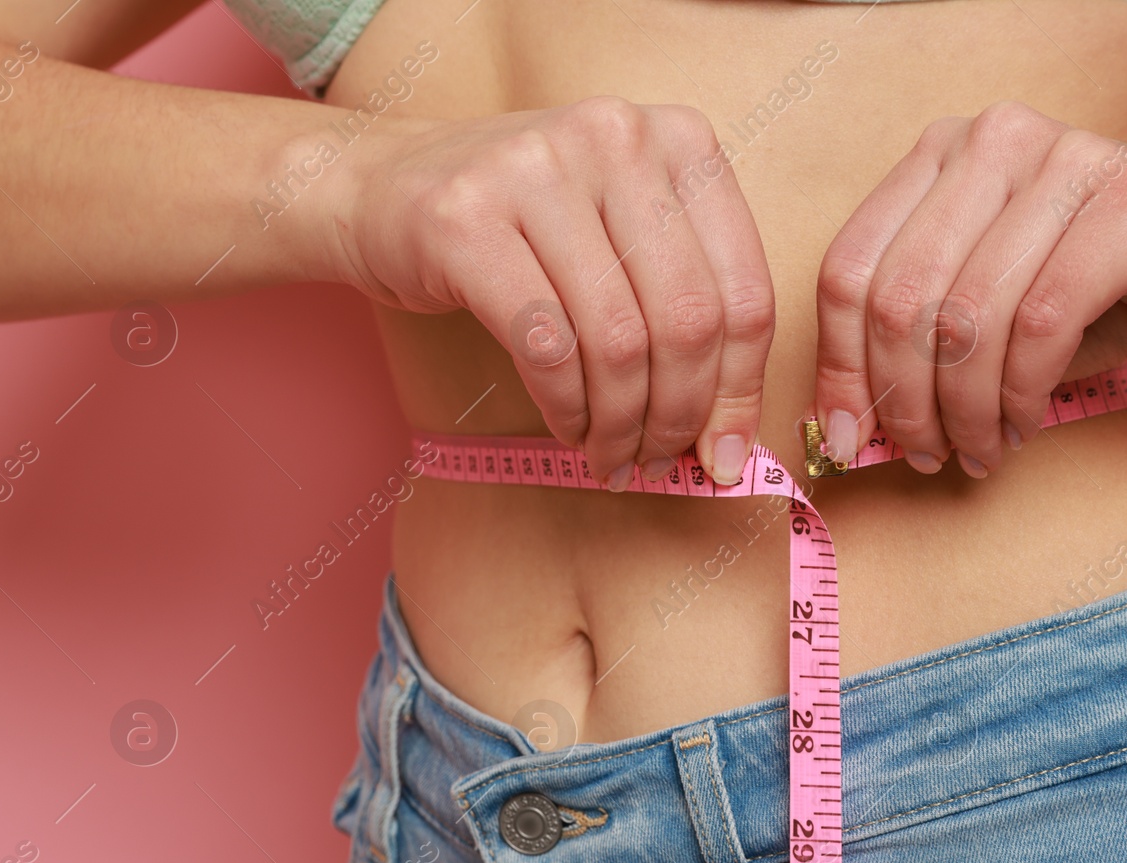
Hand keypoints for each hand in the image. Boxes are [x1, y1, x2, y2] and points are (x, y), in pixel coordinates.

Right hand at [327, 97, 774, 487]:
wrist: (381, 186)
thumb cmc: (524, 228)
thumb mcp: (624, 237)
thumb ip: (687, 311)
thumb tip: (732, 439)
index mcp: (681, 140)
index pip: (746, 290)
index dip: (741, 390)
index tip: (726, 455)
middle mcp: (616, 137)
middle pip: (688, 320)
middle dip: (679, 416)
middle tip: (657, 462)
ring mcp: (536, 168)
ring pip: (618, 342)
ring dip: (620, 424)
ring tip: (610, 455)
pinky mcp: (465, 218)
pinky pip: (546, 347)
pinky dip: (567, 408)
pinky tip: (569, 427)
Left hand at [812, 100, 1126, 475]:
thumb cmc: (1112, 290)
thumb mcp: (994, 313)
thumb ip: (920, 346)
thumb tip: (843, 428)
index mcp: (945, 153)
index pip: (851, 268)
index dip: (839, 367)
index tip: (843, 439)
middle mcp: (997, 139)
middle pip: (900, 299)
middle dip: (904, 402)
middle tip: (926, 456)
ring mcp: (1068, 159)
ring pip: (968, 318)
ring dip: (967, 412)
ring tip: (980, 450)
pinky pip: (1042, 322)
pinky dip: (1023, 393)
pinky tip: (1026, 423)